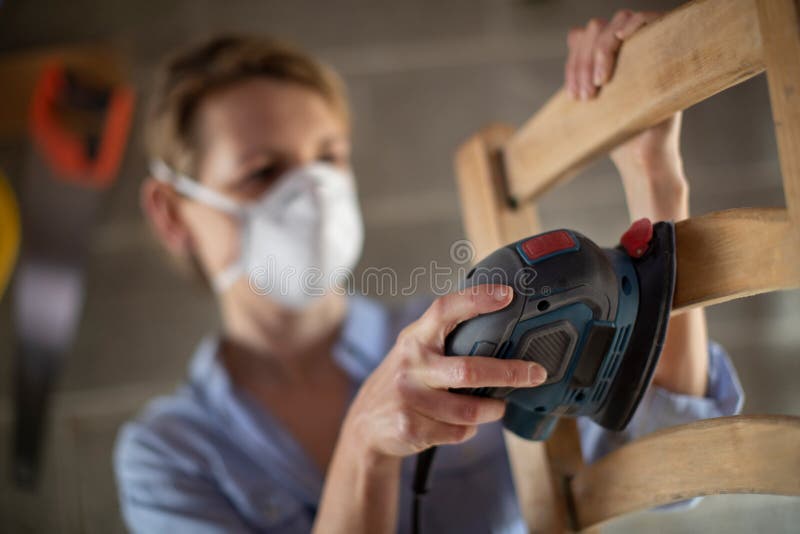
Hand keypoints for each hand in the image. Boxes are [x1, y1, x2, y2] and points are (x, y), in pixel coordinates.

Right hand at [342, 285, 546, 458]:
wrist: (367, 422)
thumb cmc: (407, 380)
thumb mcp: (417, 351)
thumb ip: (445, 338)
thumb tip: (501, 324)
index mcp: (416, 338)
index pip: (445, 309)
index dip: (477, 299)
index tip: (507, 295)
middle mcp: (410, 364)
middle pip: (469, 370)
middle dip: (510, 373)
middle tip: (536, 373)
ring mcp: (408, 397)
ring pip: (470, 410)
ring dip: (491, 410)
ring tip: (497, 406)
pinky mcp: (410, 426)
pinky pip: (458, 432)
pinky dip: (469, 430)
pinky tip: (462, 424)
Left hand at [565, 10, 688, 220]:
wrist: (642, 157)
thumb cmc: (614, 136)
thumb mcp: (587, 107)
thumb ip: (577, 81)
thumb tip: (568, 43)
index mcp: (604, 60)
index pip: (580, 39)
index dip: (573, 64)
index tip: (574, 97)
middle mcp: (624, 50)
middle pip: (595, 30)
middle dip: (584, 62)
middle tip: (587, 96)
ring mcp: (644, 47)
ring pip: (616, 23)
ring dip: (603, 50)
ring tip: (601, 84)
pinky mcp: (665, 49)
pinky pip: (647, 18)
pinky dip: (632, 23)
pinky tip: (621, 38)